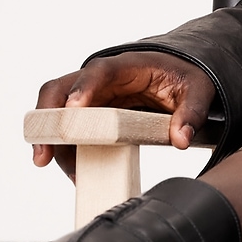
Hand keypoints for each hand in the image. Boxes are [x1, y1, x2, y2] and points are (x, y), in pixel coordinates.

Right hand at [31, 51, 216, 176]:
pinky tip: (79, 174)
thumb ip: (191, 113)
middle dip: (46, 121)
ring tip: (70, 175)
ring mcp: (91, 96)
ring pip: (57, 113)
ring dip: (53, 144)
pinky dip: (68, 152)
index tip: (73, 109)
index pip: (98, 72)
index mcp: (126, 66)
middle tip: (43, 155)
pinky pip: (69, 131)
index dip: (82, 89)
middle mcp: (99, 79)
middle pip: (59, 91)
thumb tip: (180, 139)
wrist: (177, 74)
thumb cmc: (183, 77)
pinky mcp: (90, 114)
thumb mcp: (197, 90)